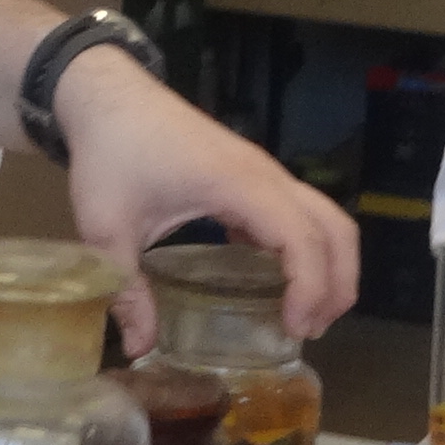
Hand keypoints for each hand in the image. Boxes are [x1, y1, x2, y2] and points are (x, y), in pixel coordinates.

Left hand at [53, 52, 359, 345]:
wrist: (108, 96)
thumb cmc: (110, 153)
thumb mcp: (106, 227)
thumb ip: (126, 289)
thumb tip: (141, 348)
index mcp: (238, 184)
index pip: (301, 237)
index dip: (311, 286)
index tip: (294, 328)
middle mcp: (264, 175)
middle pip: (333, 226)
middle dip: (338, 282)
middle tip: (311, 330)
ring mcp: (262, 172)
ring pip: (323, 216)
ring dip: (328, 265)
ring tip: (304, 314)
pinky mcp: (251, 175)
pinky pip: (296, 212)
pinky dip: (303, 249)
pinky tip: (274, 284)